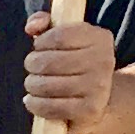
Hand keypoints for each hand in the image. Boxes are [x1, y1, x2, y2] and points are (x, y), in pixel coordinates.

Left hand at [21, 9, 121, 133]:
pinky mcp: (90, 109)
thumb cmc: (75, 62)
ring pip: (47, 85)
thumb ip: (45, 23)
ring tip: (33, 84)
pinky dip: (35, 104)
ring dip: (32, 85)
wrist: (101, 98)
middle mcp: (103, 60)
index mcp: (99, 37)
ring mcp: (98, 86)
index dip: (41, 42)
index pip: (59, 35)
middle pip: (49, 62)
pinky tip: (33, 100)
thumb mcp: (66, 37)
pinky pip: (51, 107)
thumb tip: (31, 27)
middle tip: (33, 69)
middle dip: (32, 65)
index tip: (39, 47)